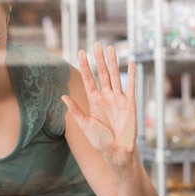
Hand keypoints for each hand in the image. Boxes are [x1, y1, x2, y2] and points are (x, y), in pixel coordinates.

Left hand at [62, 43, 136, 162]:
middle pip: (102, 74)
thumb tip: (62, 96)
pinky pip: (131, 87)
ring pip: (115, 76)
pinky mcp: (130, 104)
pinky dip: (131, 75)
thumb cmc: (99, 141)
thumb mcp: (85, 125)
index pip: (88, 79)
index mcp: (94, 101)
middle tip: (96, 44)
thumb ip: (75, 110)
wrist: (117, 151)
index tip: (81, 52)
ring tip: (111, 48)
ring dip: (113, 62)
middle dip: (99, 59)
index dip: (85, 66)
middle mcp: (106, 97)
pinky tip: (130, 63)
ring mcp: (118, 99)